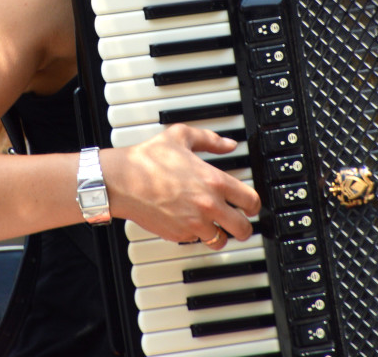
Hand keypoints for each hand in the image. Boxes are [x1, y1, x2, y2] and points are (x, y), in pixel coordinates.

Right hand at [102, 124, 260, 249]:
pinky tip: (189, 221)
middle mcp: (208, 206)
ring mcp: (194, 224)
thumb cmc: (149, 158)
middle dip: (243, 225)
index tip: (249, 204)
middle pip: (243, 229)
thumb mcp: (181, 136)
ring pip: (221, 241)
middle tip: (238, 220)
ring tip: (215, 225)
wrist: (123, 180)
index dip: (253, 204)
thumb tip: (229, 144)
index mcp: (214, 182)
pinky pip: (196, 241)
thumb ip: (210, 139)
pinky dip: (196, 235)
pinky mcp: (178, 235)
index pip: (251, 202)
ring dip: (221, 234)